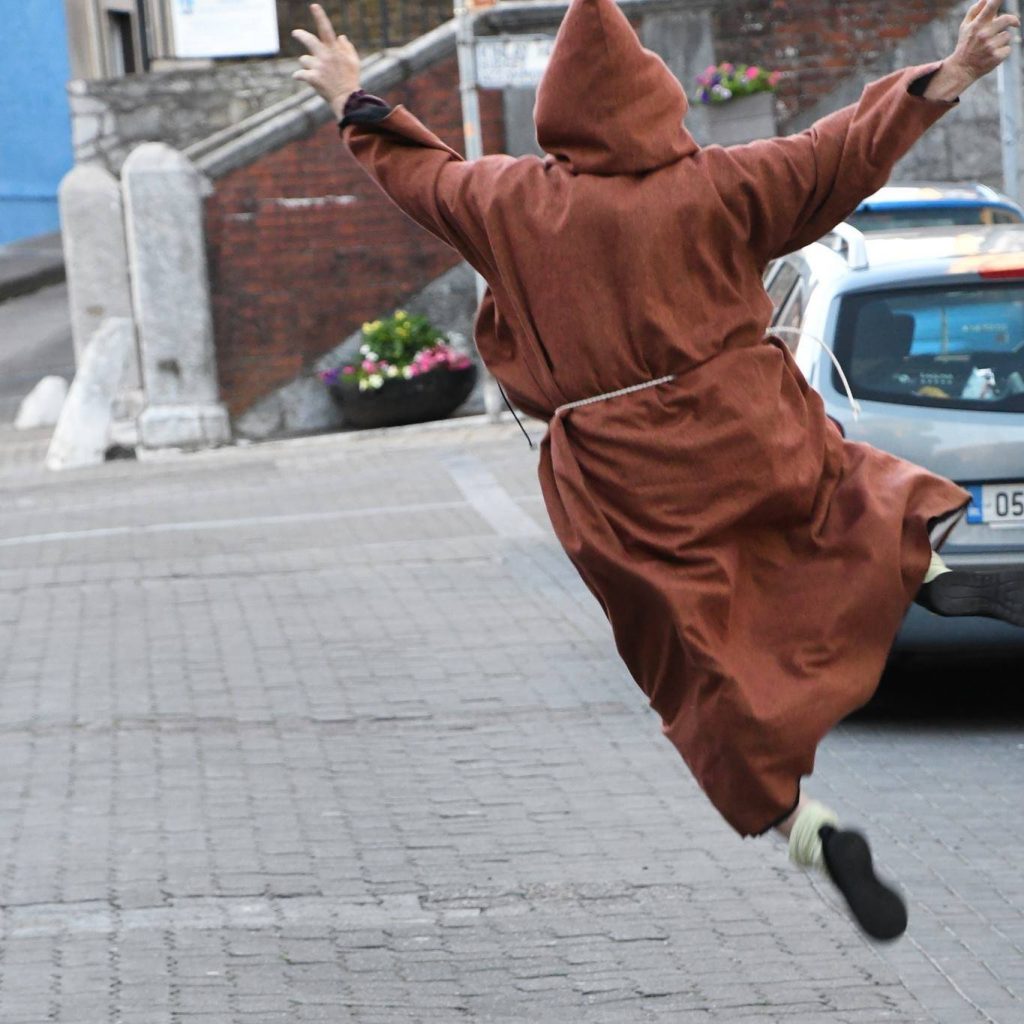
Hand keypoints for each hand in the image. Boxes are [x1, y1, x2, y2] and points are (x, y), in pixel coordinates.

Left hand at [292, 4, 360, 118]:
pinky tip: (300, 78)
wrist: (347, 100)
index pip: (326, 29)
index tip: (313, 6)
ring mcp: (318, 67)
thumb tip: (340, 36)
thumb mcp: (354, 62)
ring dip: (307, 65)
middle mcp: (325, 56)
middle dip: (300, 35)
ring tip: (316, 74)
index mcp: (335, 50)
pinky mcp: (312, 78)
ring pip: (304, 60)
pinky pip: (299, 74)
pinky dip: (299, 76)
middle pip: (308, 40)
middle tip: (295, 33)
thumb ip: (347, 48)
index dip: (320, 17)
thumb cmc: (351, 81)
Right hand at [948, 0, 1019, 82]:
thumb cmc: (965, 45)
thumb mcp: (965, 27)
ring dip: (1002, 40)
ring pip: (1007, 36)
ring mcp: (990, 46)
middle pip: (1007, 19)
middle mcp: (984, 34)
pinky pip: (1008, 49)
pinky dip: (1002, 52)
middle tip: (1015, 23)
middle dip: (1013, 20)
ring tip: (991, 47)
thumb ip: (975, 11)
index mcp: (977, 24)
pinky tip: (992, 55)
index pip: (991, 5)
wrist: (961, 70)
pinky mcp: (996, 57)